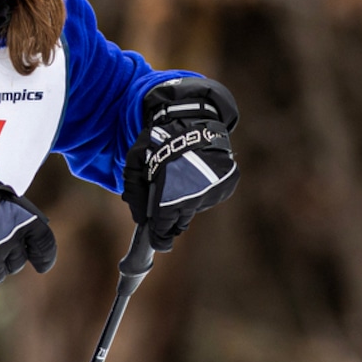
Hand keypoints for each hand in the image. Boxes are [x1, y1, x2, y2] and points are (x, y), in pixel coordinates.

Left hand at [122, 78, 239, 251]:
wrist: (192, 120)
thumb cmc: (159, 141)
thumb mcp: (136, 163)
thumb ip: (134, 192)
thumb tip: (139, 218)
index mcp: (170, 198)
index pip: (165, 230)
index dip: (160, 237)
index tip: (158, 241)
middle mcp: (194, 200)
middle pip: (181, 221)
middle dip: (172, 216)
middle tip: (166, 201)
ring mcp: (213, 192)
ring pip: (196, 206)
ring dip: (188, 198)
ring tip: (182, 175)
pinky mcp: (227, 184)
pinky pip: (212, 195)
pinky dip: (204, 188)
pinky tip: (197, 170)